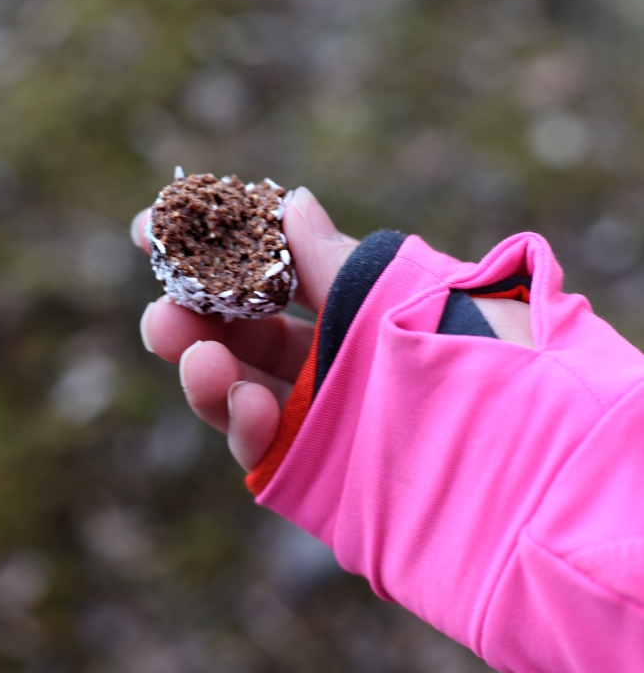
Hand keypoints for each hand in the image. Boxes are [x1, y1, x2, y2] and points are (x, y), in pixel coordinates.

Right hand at [131, 189, 534, 472]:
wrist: (520, 471)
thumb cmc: (469, 362)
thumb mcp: (395, 295)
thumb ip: (334, 259)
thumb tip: (289, 200)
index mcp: (345, 309)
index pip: (261, 274)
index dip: (207, 251)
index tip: (152, 227)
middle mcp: (325, 361)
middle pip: (235, 332)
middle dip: (190, 316)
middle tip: (163, 308)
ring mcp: (315, 418)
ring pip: (234, 390)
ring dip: (204, 371)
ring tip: (193, 355)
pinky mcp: (310, 472)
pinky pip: (261, 447)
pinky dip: (245, 424)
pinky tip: (249, 404)